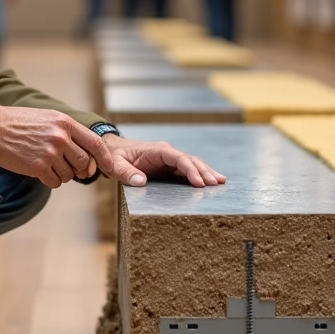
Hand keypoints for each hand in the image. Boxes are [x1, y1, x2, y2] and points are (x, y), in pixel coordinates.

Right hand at [0, 106, 113, 188]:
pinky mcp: (37, 167)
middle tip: (67, 166)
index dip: (105, 158)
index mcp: (65, 123)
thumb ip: (67, 131)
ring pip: (69, 175)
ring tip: (46, 164)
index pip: (95, 143)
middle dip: (79, 168)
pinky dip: (50, 180)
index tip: (110, 168)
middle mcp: (60, 137)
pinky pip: (55, 182)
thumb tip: (86, 151)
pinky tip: (39, 170)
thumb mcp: (48, 117)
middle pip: (83, 162)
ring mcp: (49, 153)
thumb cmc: (20, 122)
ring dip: (62, 174)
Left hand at [101, 134, 225, 187]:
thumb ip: (126, 173)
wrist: (112, 150)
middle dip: (204, 171)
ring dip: (206, 172)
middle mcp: (166, 153)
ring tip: (221, 182)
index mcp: (156, 151)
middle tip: (216, 183)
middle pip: (190, 160)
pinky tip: (212, 180)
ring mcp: (169, 159)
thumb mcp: (116, 164)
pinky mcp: (169, 166)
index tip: (199, 182)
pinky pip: (187, 169)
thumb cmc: (114, 157)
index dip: (190, 169)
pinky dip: (200, 174)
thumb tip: (141, 182)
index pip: (178, 158)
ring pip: (192, 163)